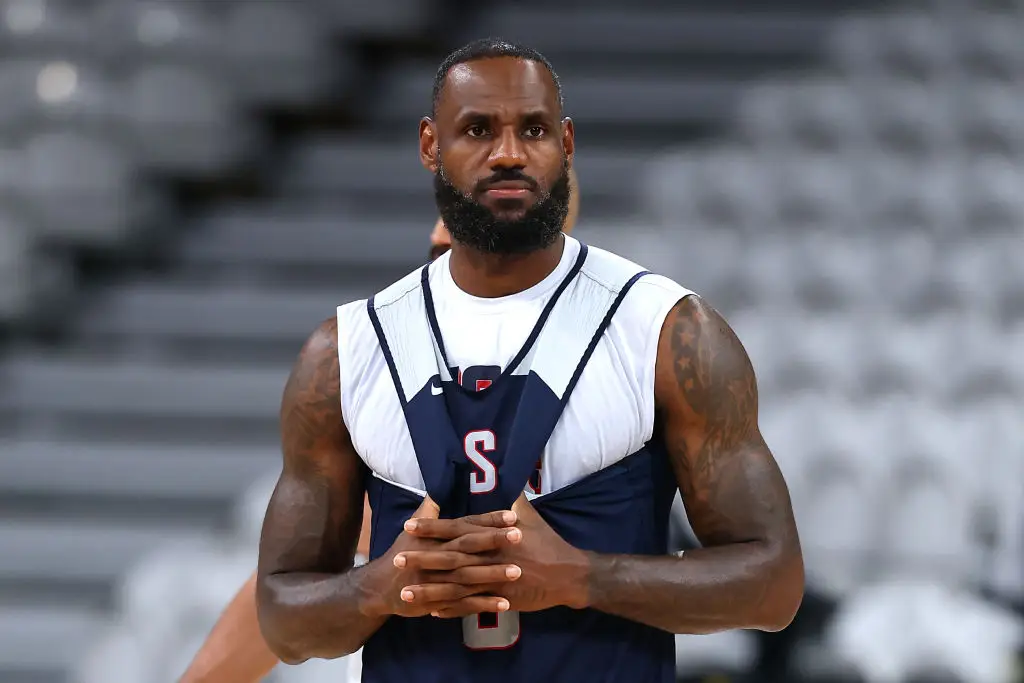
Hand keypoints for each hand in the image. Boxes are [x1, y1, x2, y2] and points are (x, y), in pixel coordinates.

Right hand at [361, 497, 521, 618]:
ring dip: (493, 575)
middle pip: (468, 547)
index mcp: (435, 537)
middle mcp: (437, 556)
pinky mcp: (438, 602)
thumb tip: (440, 486)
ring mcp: (437, 581)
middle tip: (519, 535)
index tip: (511, 515)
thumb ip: (429, 509)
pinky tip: (505, 603)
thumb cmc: (402, 552)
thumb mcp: (412, 527)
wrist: (380, 587)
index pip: (465, 525)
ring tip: (518, 571)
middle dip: (493, 542)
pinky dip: (483, 604)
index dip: (487, 520)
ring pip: (468, 576)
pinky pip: (464, 604)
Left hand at [407, 495, 590, 616]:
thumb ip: (512, 499)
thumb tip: (504, 477)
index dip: (432, 528)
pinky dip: (452, 608)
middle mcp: (491, 555)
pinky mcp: (501, 598)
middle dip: (423, 558)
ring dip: (431, 589)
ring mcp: (495, 578)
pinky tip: (432, 611)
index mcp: (493, 534)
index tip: (408, 527)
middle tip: (397, 560)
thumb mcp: (530, 515)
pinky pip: (472, 604)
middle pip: (451, 557)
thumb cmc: (547, 542)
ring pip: (457, 584)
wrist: (569, 573)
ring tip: (406, 592)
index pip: (457, 528)